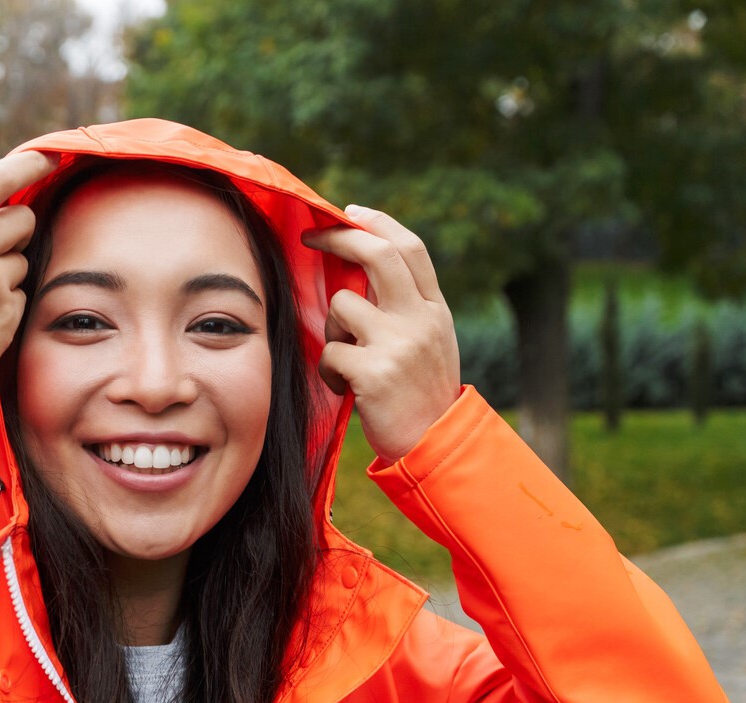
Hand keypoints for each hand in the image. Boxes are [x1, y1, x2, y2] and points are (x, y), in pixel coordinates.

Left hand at [301, 206, 461, 464]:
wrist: (435, 448)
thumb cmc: (421, 397)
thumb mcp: (429, 344)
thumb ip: (404, 310)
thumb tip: (360, 275)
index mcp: (435, 310)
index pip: (410, 249)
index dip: (378, 224)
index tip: (350, 212)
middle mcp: (421, 319)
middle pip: (378, 255)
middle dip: (339, 238)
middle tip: (310, 237)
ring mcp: (399, 343)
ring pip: (341, 306)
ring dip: (332, 330)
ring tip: (347, 363)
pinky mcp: (375, 371)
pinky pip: (330, 353)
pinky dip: (329, 371)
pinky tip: (347, 390)